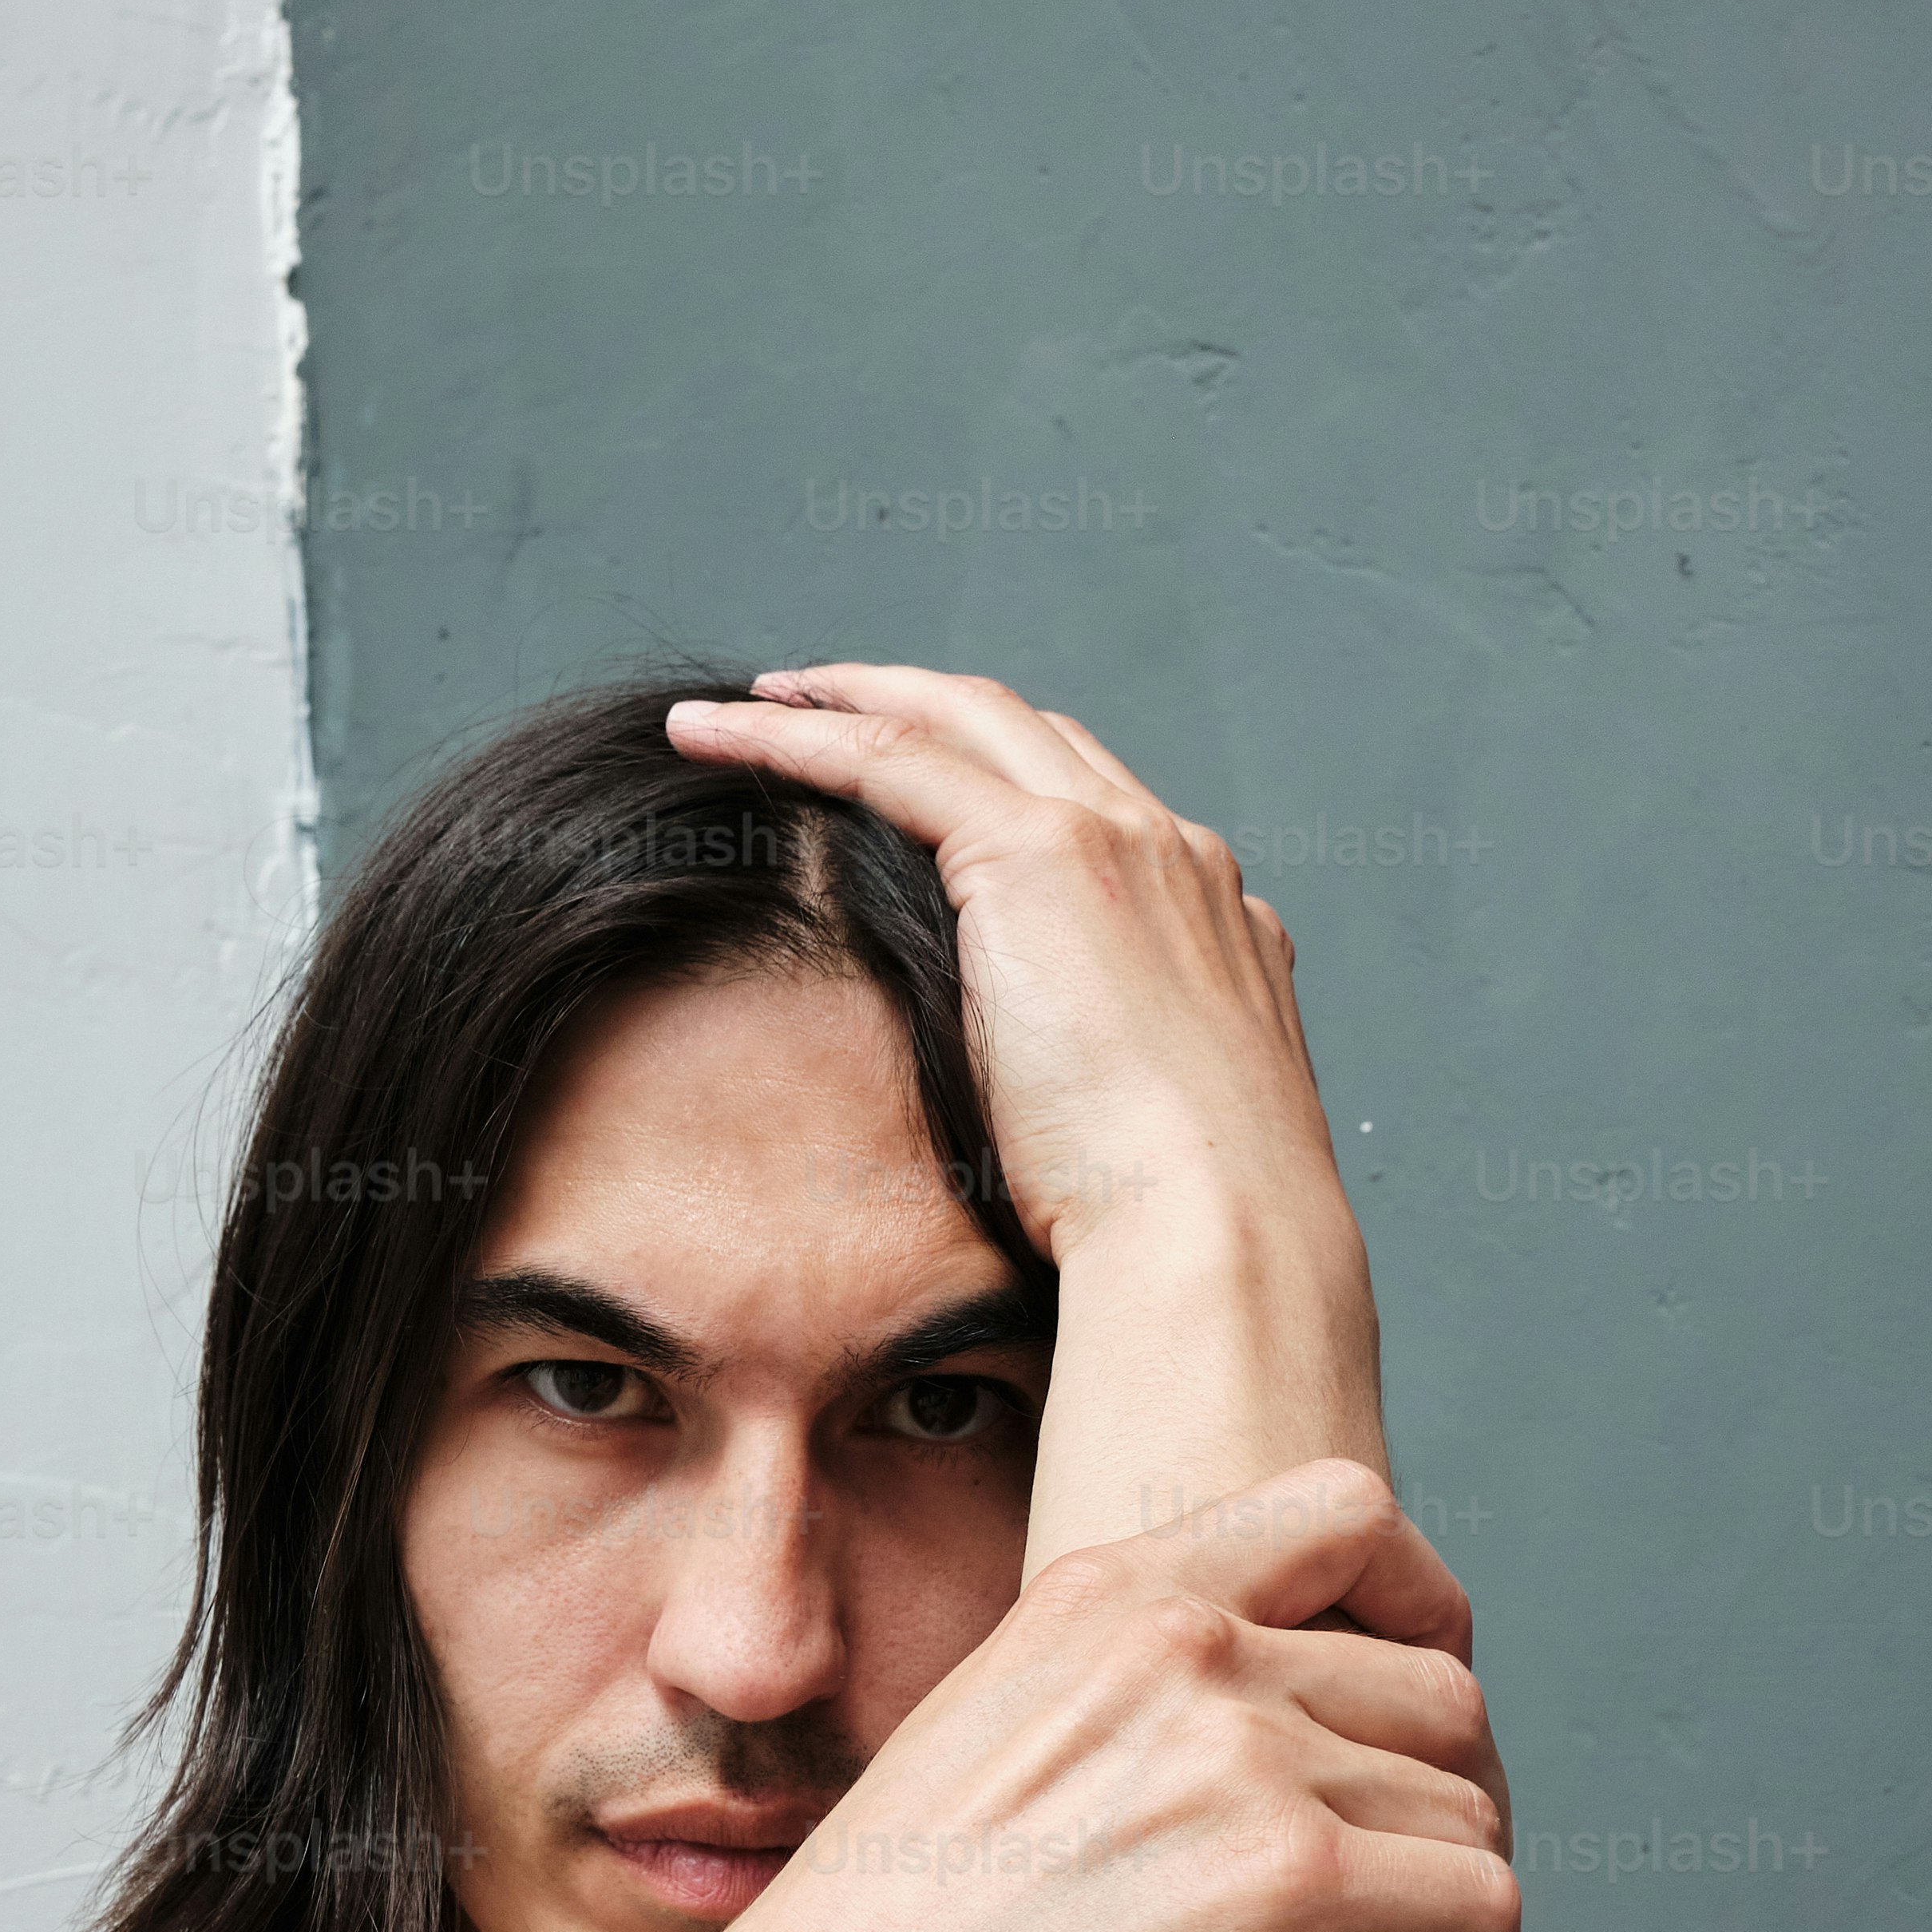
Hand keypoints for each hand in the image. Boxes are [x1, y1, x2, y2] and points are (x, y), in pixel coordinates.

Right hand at [651, 1459, 1520, 1931]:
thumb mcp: (977, 1756)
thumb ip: (1110, 1706)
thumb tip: (1243, 1732)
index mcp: (1104, 1600)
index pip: (1350, 1511)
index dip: (1422, 1606)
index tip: (1420, 1700)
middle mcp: (1186, 1651)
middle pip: (1436, 1686)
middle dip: (1455, 1795)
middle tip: (1426, 1894)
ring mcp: (1243, 1761)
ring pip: (1468, 1805)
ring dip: (1469, 1901)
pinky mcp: (1291, 1889)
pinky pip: (1484, 1904)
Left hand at [663, 660, 1340, 1267]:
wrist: (1214, 1234)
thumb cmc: (1173, 1232)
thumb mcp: (1140, 1137)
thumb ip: (1097, 1085)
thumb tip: (1023, 1112)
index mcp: (1211, 924)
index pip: (1091, 809)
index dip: (993, 780)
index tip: (917, 794)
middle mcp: (1172, 855)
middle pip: (1026, 732)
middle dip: (916, 702)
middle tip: (813, 702)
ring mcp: (1113, 841)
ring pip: (955, 719)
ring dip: (844, 697)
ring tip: (747, 705)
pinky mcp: (1037, 854)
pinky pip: (889, 757)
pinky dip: (796, 735)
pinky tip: (717, 733)